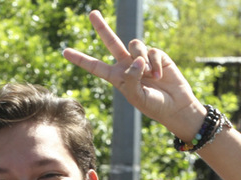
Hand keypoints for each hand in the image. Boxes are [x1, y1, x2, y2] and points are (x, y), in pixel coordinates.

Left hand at [63, 10, 204, 140]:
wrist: (175, 105)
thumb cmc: (154, 105)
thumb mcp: (138, 96)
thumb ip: (132, 79)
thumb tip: (136, 60)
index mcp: (116, 78)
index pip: (95, 66)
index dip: (80, 59)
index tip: (65, 52)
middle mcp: (126, 65)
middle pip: (111, 42)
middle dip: (102, 28)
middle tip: (92, 13)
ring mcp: (141, 58)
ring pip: (135, 45)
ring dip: (142, 59)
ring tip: (150, 76)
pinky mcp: (156, 55)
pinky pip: (151, 51)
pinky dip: (155, 62)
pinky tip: (159, 75)